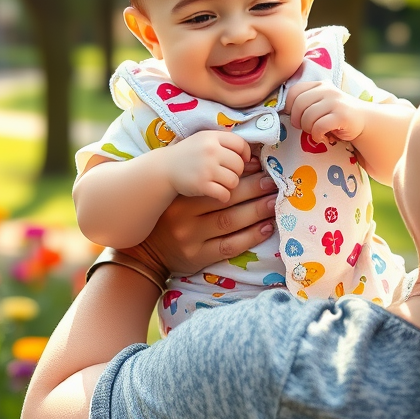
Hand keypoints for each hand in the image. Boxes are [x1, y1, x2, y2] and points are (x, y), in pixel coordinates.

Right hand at [126, 157, 277, 276]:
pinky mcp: (198, 257)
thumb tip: (238, 161)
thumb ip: (200, 179)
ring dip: (256, 212)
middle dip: (253, 190)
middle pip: (226, 201)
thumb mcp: (178, 194)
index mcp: (180, 197)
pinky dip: (250, 237)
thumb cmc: (168, 216)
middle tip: (272, 183)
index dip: (240, 175)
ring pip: (230, 223)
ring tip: (273, 202)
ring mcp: (191, 239)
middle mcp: (184, 217)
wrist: (146, 252)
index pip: (216, 183)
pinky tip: (266, 227)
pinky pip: (229, 246)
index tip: (259, 167)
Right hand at [165, 130, 251, 201]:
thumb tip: (254, 160)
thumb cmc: (189, 155)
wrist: (164, 169)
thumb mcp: (204, 141)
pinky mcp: (201, 185)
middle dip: (236, 171)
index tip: (242, 160)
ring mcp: (206, 168)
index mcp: (212, 137)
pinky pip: (225, 193)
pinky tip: (216, 193)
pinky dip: (222, 195)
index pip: (241, 144)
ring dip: (230, 184)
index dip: (245, 154)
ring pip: (234, 180)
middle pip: (239, 164)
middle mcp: (210, 150)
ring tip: (220, 183)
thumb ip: (226, 144)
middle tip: (225, 174)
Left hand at [286, 80, 366, 144]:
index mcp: (319, 85)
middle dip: (298, 120)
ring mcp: (336, 102)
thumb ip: (304, 102)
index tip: (295, 116)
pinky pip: (319, 126)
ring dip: (308, 129)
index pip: (293, 91)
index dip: (289, 106)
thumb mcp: (320, 104)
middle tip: (305, 127)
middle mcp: (327, 90)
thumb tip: (282, 111)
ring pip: (308, 117)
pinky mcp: (342, 115)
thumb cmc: (336, 115)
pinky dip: (317, 135)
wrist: (364, 121)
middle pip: (298, 105)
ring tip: (316, 132)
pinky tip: (323, 137)